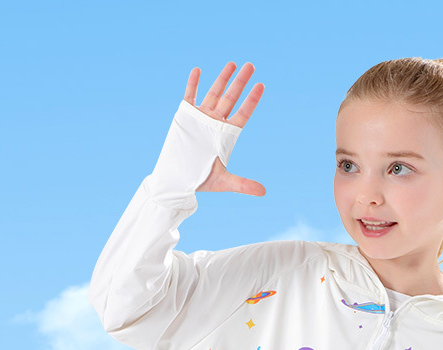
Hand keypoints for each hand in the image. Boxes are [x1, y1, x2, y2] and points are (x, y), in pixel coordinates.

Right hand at [183, 63, 265, 195]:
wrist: (179, 180)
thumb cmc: (202, 181)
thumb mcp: (225, 182)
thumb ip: (243, 185)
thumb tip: (263, 192)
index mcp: (226, 136)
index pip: (243, 114)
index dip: (251, 100)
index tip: (261, 85)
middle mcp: (216, 123)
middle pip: (231, 99)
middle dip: (240, 82)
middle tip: (251, 66)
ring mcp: (201, 118)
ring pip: (214, 94)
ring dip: (222, 78)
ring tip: (232, 63)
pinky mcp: (186, 117)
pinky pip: (190, 96)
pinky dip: (193, 84)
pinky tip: (198, 70)